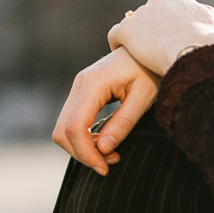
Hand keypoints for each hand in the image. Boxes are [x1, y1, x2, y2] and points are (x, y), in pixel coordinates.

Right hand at [52, 46, 159, 175]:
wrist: (150, 44)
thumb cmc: (151, 69)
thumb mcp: (144, 97)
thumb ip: (123, 123)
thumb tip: (103, 149)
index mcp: (93, 84)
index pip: (75, 127)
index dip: (86, 153)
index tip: (105, 168)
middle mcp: (79, 84)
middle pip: (62, 131)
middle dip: (82, 154)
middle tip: (109, 164)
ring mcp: (78, 87)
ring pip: (63, 128)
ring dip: (82, 147)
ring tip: (110, 155)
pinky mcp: (82, 92)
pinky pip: (72, 121)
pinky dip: (83, 138)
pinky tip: (104, 143)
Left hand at [108, 0, 213, 74]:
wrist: (192, 52)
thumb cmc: (208, 48)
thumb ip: (210, 28)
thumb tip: (213, 36)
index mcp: (184, 1)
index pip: (173, 10)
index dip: (172, 26)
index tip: (173, 39)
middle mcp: (162, 2)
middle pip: (153, 13)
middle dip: (154, 28)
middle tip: (157, 49)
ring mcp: (143, 13)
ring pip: (136, 24)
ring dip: (138, 36)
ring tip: (139, 55)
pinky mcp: (127, 28)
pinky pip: (116, 34)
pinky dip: (118, 43)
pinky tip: (123, 55)